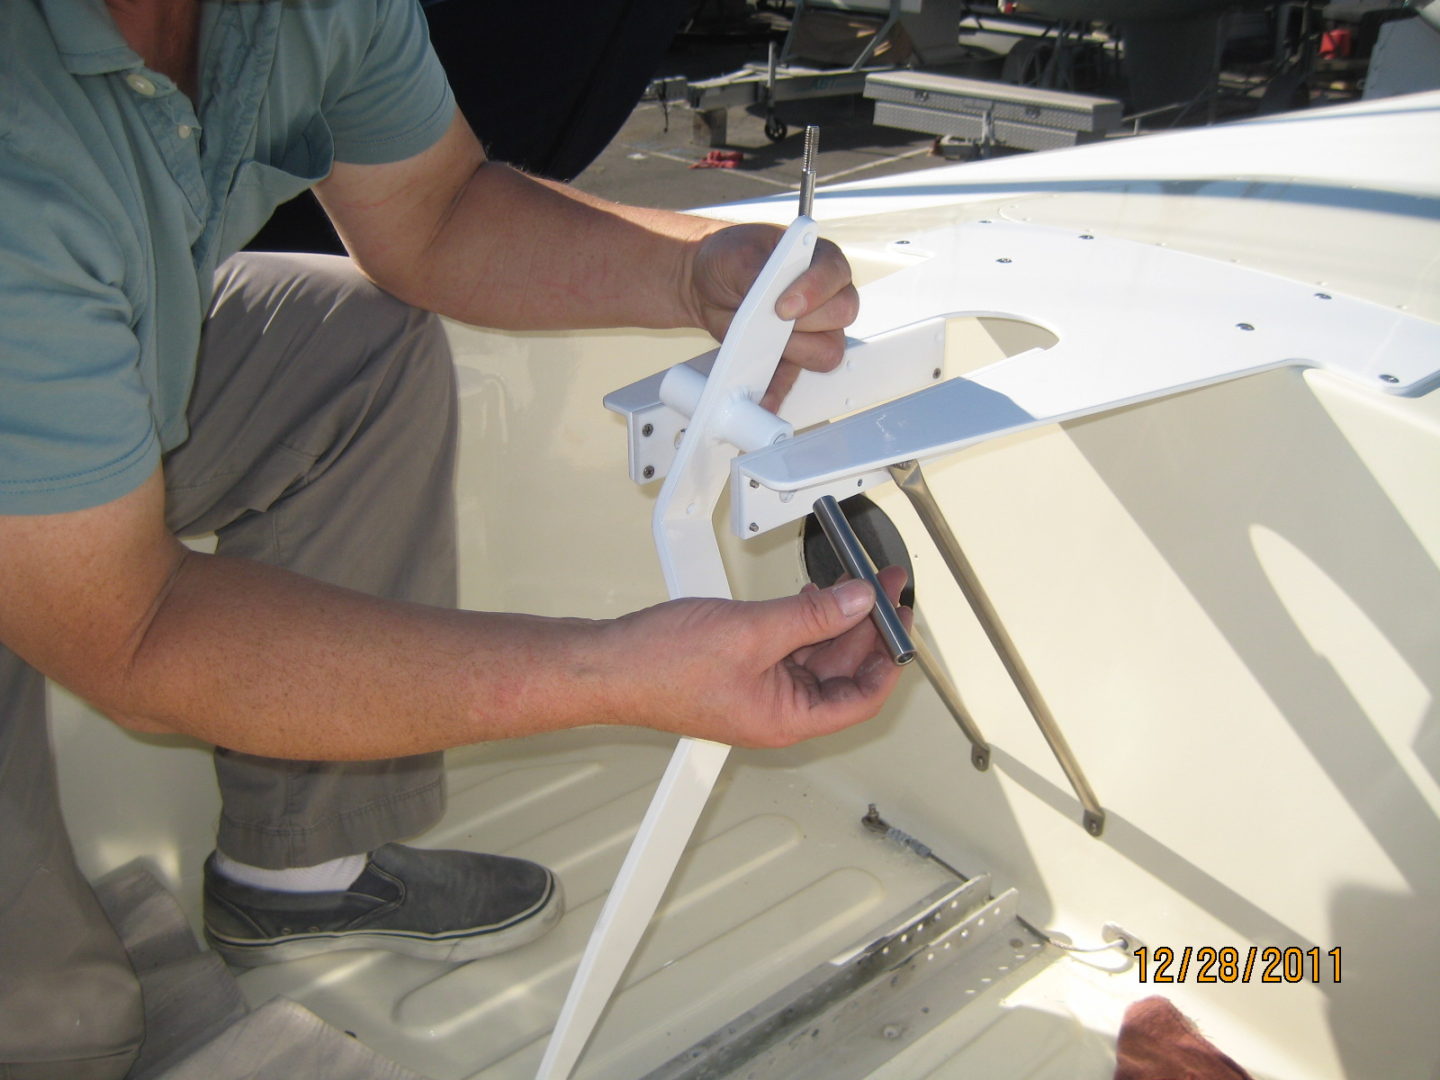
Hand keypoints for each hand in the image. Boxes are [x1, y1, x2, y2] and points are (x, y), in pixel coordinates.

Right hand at [610, 567, 909, 747]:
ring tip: (857, 583)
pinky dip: (807, 621)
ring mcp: (759, 692)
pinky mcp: (742, 672)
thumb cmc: (661, 665)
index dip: (890, 659)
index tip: (902, 622)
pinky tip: (815, 596)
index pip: (862, 698)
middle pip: (843, 673)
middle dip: (868, 628)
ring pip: (818, 657)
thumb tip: (859, 603)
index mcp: (786, 719)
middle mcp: (777, 712)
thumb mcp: (752, 631)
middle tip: (886, 587)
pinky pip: (790, 648)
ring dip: (838, 620)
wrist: (608, 665)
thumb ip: (813, 616)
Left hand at [686, 223, 859, 411]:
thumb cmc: (732, 258)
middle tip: (772, 322)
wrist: (707, 282)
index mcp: (820, 261)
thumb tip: (765, 295)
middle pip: (840, 315)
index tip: (784, 305)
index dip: (814, 291)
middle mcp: (826, 296)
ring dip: (794, 353)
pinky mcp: (792, 358)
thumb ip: (755, 272)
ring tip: (760, 347)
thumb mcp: (738, 254)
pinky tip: (762, 396)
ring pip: (827, 352)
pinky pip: (792, 380)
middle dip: (804, 323)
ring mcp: (813, 331)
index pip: (834, 275)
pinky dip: (777, 391)